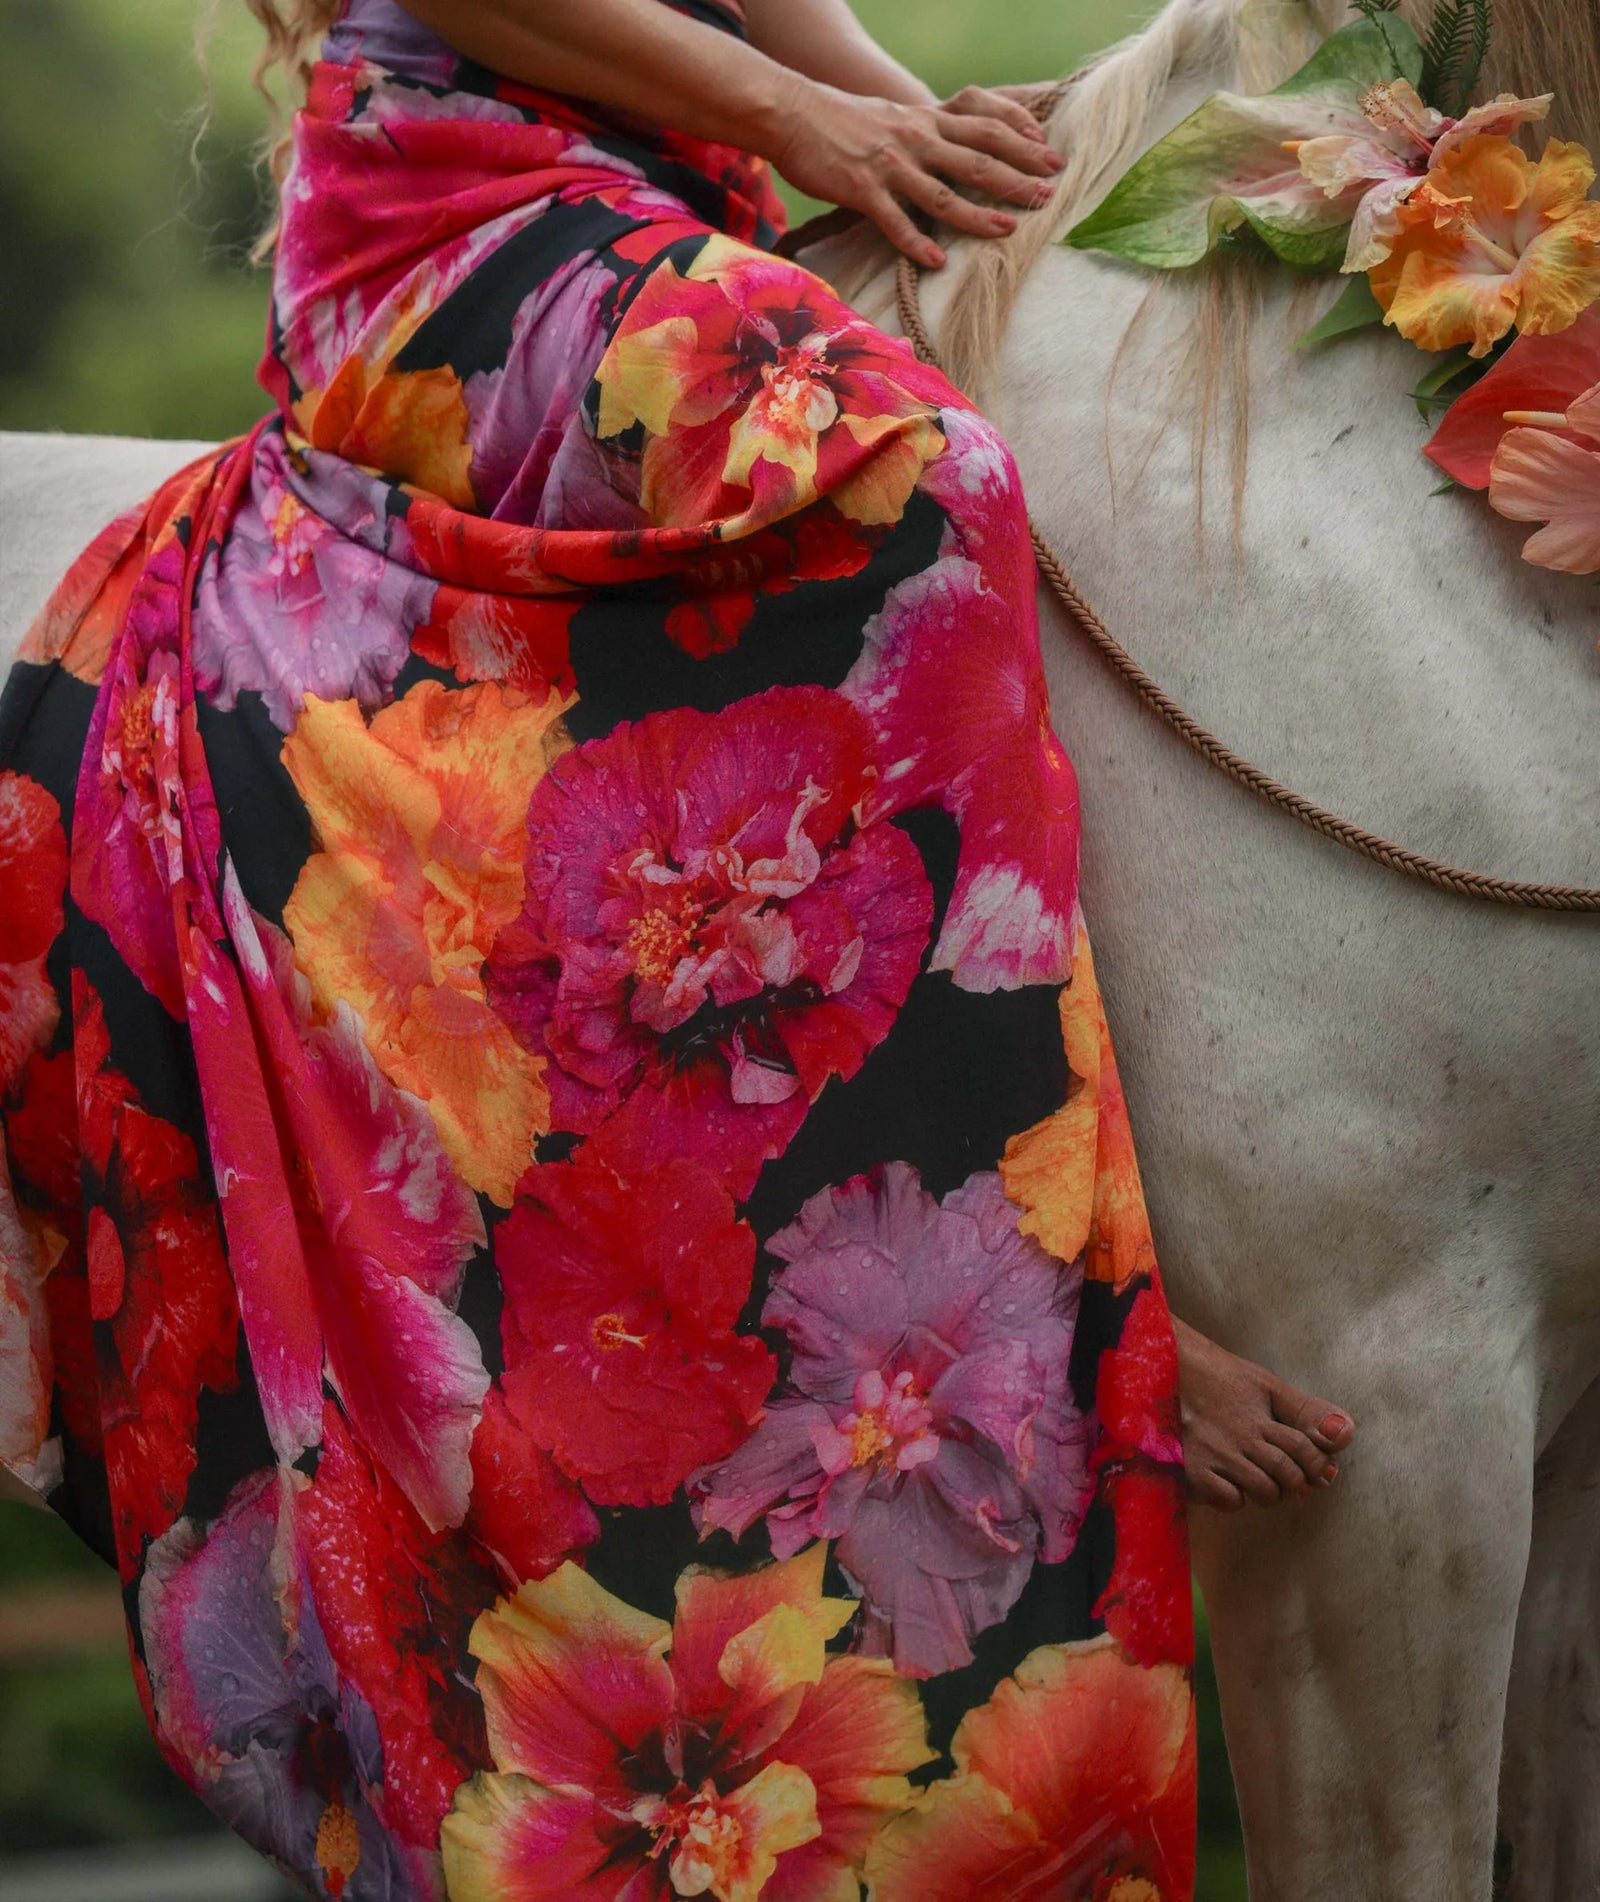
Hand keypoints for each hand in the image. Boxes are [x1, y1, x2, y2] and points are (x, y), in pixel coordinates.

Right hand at [764, 76, 1062, 267]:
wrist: (792, 113)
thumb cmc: (842, 120)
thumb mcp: (894, 116)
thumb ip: (925, 133)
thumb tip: (951, 150)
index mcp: (927, 120)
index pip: (986, 126)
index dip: (1022, 140)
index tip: (1050, 156)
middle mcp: (916, 139)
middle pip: (978, 160)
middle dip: (1018, 178)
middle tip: (1049, 196)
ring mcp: (891, 165)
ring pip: (944, 194)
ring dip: (979, 215)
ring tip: (1009, 231)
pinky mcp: (863, 189)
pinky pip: (895, 221)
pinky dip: (917, 243)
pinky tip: (937, 261)